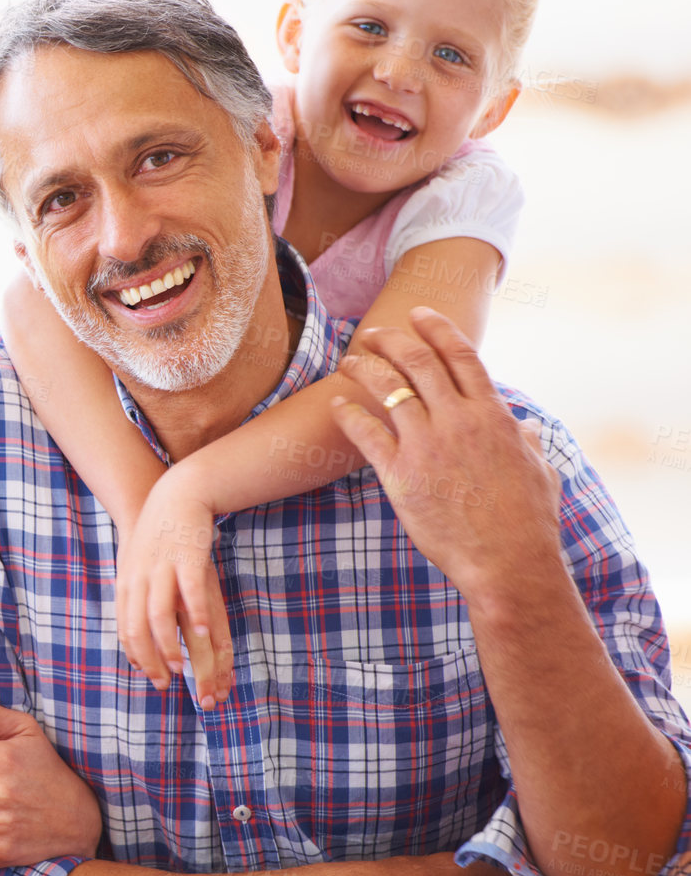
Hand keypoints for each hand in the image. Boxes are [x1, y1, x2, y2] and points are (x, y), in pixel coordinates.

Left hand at [114, 470, 234, 707]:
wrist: (173, 494)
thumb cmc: (157, 536)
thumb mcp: (137, 566)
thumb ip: (137, 597)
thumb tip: (139, 632)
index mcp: (127, 583)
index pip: (126, 629)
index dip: (138, 657)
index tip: (152, 678)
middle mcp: (140, 579)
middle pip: (139, 628)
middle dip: (151, 660)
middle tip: (163, 683)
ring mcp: (162, 568)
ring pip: (159, 614)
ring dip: (168, 645)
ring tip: (179, 668)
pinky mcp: (187, 557)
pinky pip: (189, 589)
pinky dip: (195, 613)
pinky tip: (202, 632)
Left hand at [330, 308, 562, 600]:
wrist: (508, 562)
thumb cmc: (528, 521)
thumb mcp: (539, 471)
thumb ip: (526, 441)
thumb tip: (522, 425)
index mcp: (493, 415)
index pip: (462, 355)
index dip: (439, 328)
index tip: (419, 313)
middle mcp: (459, 421)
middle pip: (419, 362)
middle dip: (391, 339)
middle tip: (373, 333)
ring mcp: (428, 445)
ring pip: (388, 389)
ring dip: (364, 368)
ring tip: (349, 360)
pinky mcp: (401, 475)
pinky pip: (366, 433)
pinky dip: (347, 413)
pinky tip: (335, 404)